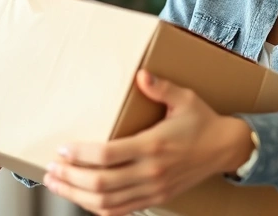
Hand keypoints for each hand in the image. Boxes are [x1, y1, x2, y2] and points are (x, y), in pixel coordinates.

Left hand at [42, 70, 252, 215]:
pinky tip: (83, 198)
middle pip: (101, 183)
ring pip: (108, 201)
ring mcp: (153, 188)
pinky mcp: (156, 197)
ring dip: (78, 195)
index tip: (63, 148)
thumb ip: (161, 87)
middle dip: (71, 178)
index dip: (81, 154)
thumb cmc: (202, 121)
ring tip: (57, 183)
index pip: (107, 155)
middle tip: (50, 168)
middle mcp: (151, 171)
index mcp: (154, 145)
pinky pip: (121, 210)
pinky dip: (98, 207)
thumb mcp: (184, 98)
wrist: (226, 148)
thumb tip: (141, 75)